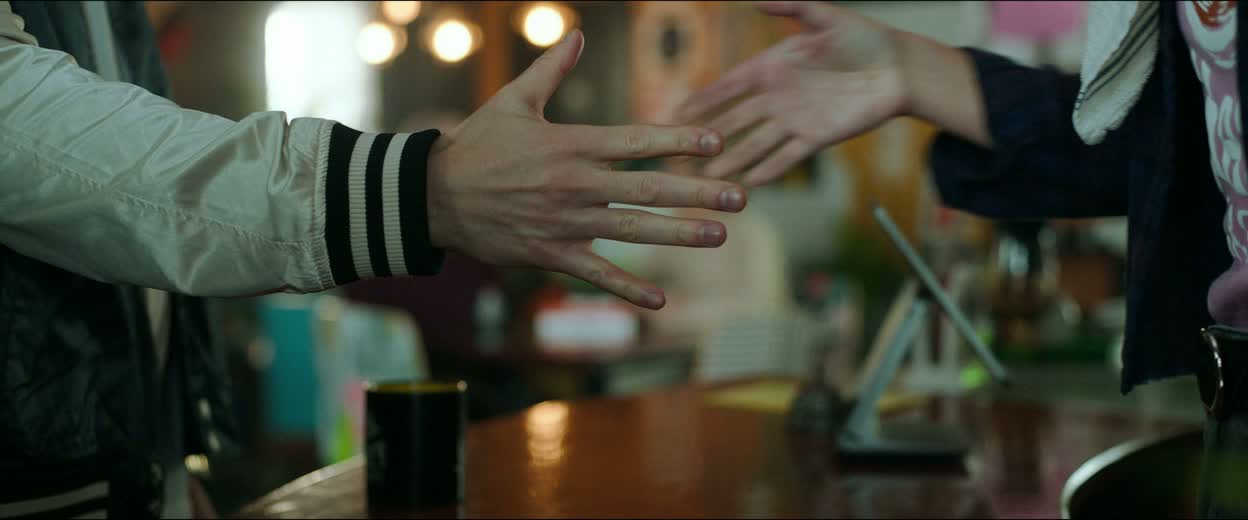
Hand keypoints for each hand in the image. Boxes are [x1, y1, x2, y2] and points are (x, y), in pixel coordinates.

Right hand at [427, 30, 747, 309]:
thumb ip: (552, 69)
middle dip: (698, 192)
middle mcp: (576, 184)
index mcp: (572, 144)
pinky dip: (628, 288)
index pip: (637, 140)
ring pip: (633, 229)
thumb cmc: (476, 145)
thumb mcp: (514, 100)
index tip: (716, 141)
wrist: (433, 196)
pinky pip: (597, 273)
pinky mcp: (552, 254)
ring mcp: (566, 222)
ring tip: (718, 236)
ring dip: (679, 233)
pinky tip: (660, 300)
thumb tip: (578, 34)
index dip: (679, 139)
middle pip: (649, 187)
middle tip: (740, 197)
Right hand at [675, 1, 907, 185]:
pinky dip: (769, 170)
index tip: (677, 112)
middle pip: (735, 120)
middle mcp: (777, 96)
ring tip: (709, 179)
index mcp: (772, 66)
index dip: (703, 99)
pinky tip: (749, 185)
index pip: (729, 85)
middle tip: (678, 155)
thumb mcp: (826, 16)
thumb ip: (792, 7)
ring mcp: (795, 119)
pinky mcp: (816, 137)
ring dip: (732, 161)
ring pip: (756, 144)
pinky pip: (787, 157)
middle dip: (707, 137)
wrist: (899, 69)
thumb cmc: (865, 38)